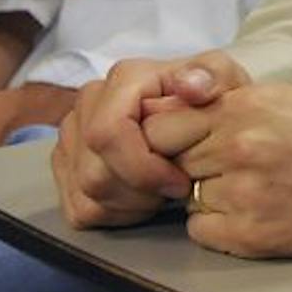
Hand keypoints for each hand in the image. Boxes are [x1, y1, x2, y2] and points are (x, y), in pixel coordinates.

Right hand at [52, 52, 248, 228]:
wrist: (201, 112)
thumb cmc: (211, 99)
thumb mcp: (224, 79)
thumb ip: (212, 75)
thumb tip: (191, 86)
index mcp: (123, 79)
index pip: (108, 134)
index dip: (143, 169)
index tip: (180, 182)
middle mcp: (89, 103)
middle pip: (95, 173)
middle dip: (141, 193)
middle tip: (176, 190)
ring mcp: (72, 135)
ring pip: (86, 194)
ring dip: (131, 205)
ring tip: (163, 193)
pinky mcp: (66, 165)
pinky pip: (79, 209)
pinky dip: (115, 215)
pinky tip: (143, 200)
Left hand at [144, 83, 291, 258]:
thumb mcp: (280, 99)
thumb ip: (225, 104)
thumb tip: (170, 112)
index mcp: (244, 106)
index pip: (162, 123)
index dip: (172, 133)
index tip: (190, 140)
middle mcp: (239, 146)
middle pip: (169, 159)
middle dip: (188, 163)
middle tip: (223, 166)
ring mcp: (245, 193)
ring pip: (186, 196)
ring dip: (208, 194)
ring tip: (251, 188)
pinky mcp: (253, 235)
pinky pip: (200, 230)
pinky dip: (218, 226)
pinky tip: (252, 213)